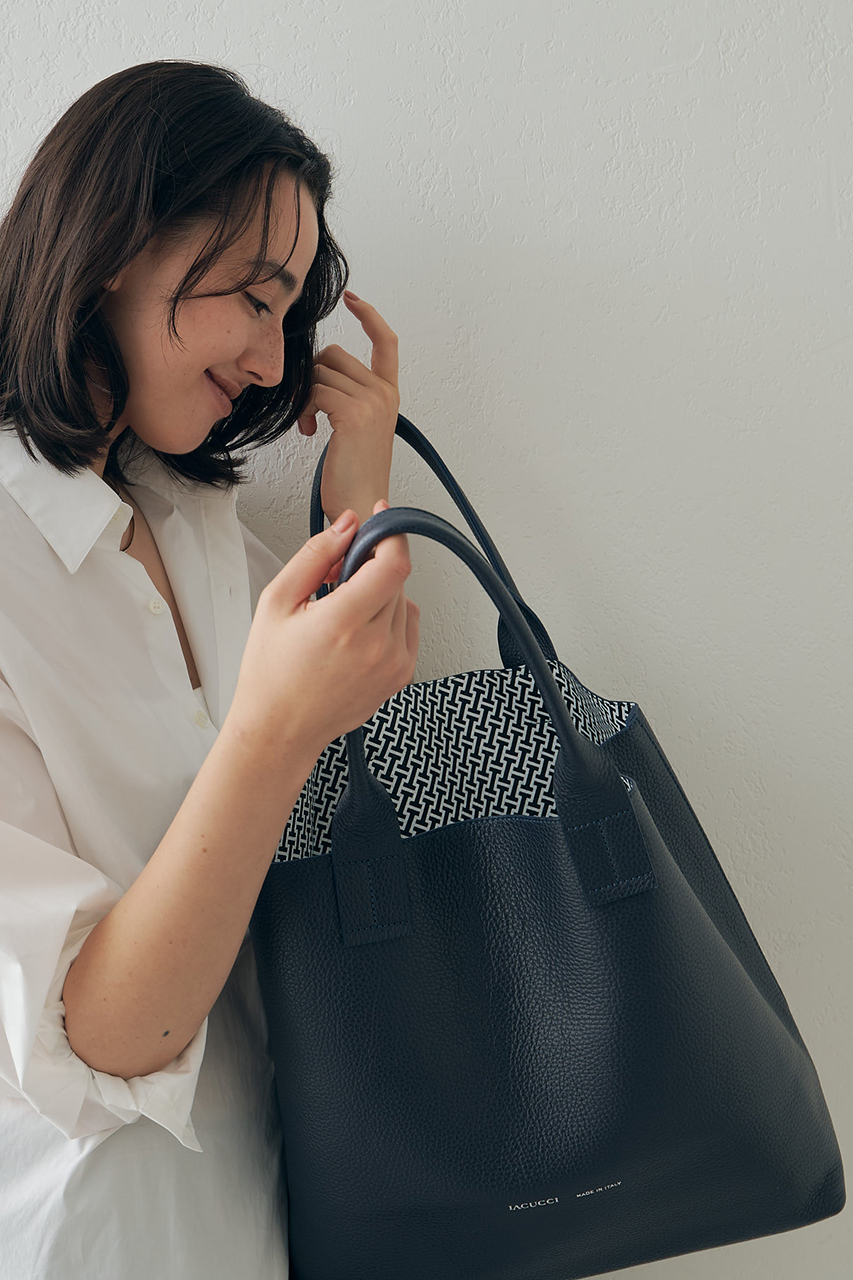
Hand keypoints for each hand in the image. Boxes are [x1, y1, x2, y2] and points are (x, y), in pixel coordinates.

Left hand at [297, 291, 399, 527]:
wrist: (361, 505)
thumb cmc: (352, 474)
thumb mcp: (356, 427)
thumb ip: (347, 395)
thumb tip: (318, 370)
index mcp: (389, 394)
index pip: (386, 342)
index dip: (369, 316)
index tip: (351, 298)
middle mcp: (384, 393)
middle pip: (335, 354)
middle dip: (312, 375)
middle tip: (308, 409)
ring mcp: (372, 401)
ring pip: (320, 373)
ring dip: (304, 397)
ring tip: (308, 425)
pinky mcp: (354, 413)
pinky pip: (315, 391)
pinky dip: (303, 409)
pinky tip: (307, 432)